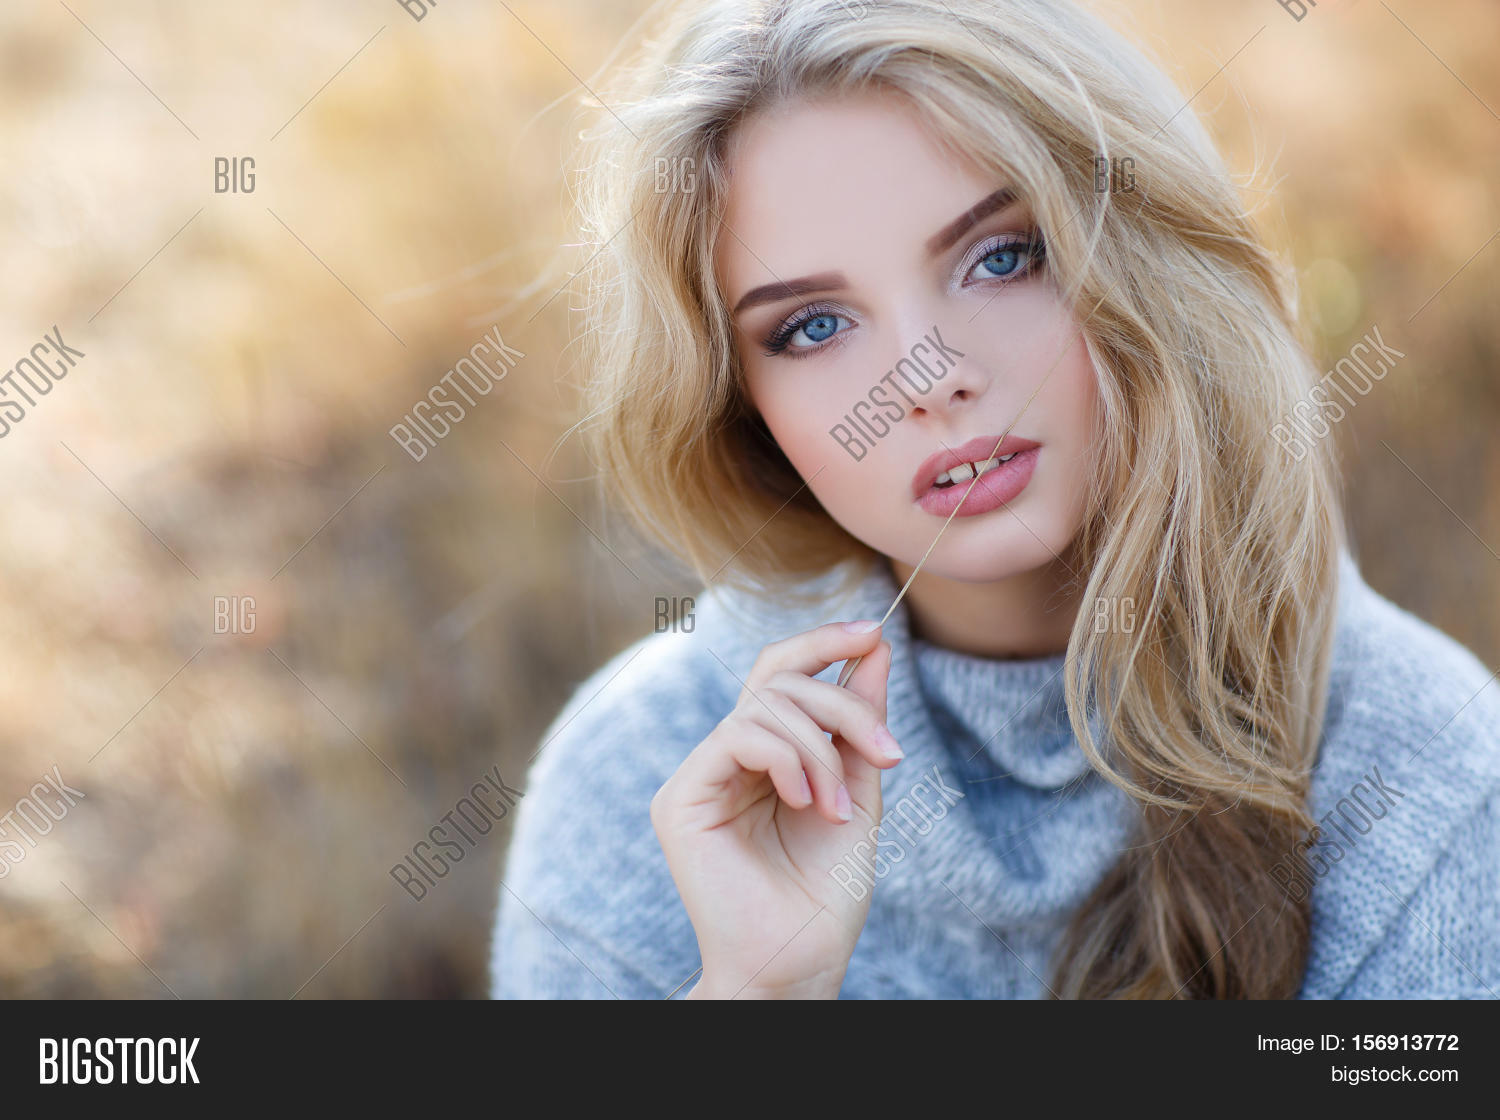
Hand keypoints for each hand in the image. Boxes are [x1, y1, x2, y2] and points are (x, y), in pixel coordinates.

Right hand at [650, 620, 901, 998]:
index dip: (823, 642)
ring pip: (763, 706)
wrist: (800, 961)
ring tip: (838, 808)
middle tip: (887, 750)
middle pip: (776, 680)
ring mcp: (700, 776)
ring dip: (821, 749)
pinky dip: (786, 759)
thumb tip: (876, 647)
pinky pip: (737, 736)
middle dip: (842, 703)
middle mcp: (725, 758)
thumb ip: (860, 724)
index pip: (781, 674)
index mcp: (763, 755)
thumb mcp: (858, 792)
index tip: (876, 632)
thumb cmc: (826, 892)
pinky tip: (806, 800)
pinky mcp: (681, 799)